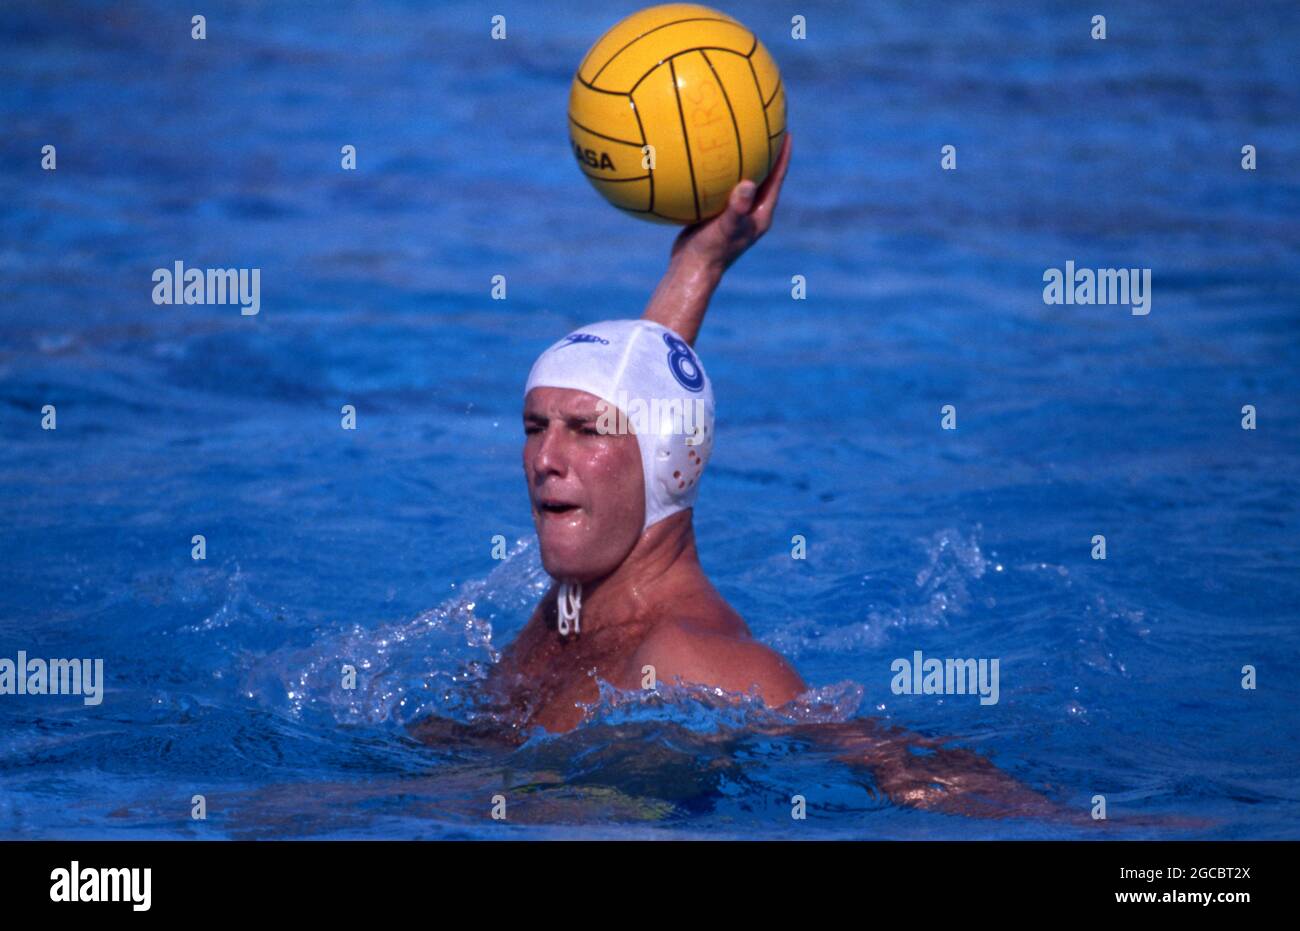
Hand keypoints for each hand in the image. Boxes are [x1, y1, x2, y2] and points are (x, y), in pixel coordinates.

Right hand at [670, 132, 792, 270]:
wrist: (690, 269)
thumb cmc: (711, 251)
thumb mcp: (726, 227)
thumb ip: (737, 207)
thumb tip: (748, 183)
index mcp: (760, 213)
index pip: (777, 179)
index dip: (783, 155)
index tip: (786, 132)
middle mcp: (750, 210)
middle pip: (762, 175)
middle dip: (765, 151)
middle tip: (765, 126)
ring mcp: (733, 211)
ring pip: (740, 179)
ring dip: (740, 159)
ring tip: (735, 133)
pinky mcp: (716, 212)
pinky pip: (719, 185)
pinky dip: (715, 171)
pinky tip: (702, 155)